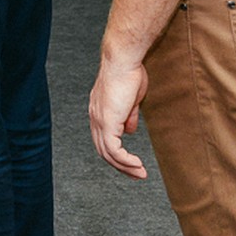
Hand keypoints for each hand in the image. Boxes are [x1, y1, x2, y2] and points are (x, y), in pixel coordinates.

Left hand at [89, 54, 149, 179]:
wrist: (123, 60)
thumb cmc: (129, 74)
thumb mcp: (130, 100)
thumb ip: (128, 116)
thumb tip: (129, 131)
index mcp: (99, 110)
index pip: (103, 138)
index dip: (117, 153)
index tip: (132, 162)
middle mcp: (95, 116)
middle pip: (103, 149)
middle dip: (121, 165)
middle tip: (138, 174)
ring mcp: (99, 119)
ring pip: (107, 153)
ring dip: (125, 167)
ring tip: (140, 173)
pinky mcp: (107, 121)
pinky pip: (113, 149)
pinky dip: (125, 161)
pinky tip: (137, 164)